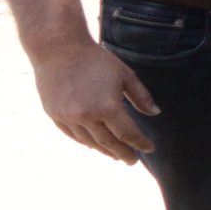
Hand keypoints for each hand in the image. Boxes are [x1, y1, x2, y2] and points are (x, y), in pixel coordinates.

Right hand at [31, 38, 158, 163]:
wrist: (59, 49)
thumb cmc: (96, 60)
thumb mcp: (125, 75)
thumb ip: (141, 96)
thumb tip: (156, 113)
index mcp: (106, 106)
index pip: (128, 133)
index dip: (140, 143)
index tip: (149, 149)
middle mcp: (86, 116)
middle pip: (108, 143)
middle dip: (123, 153)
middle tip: (132, 160)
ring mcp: (68, 117)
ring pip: (89, 142)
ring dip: (104, 150)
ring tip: (115, 154)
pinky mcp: (54, 115)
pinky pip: (73, 135)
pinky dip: (85, 142)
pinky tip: (94, 145)